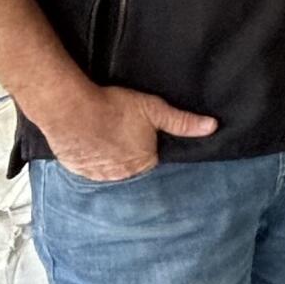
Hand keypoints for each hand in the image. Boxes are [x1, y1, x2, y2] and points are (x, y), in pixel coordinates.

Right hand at [40, 83, 217, 181]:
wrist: (71, 109)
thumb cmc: (114, 107)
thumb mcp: (154, 110)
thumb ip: (183, 122)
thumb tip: (213, 127)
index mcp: (144, 163)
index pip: (150, 157)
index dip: (145, 142)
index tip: (135, 130)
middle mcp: (124, 175)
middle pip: (130, 165)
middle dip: (126, 151)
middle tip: (117, 130)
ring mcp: (99, 175)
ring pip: (109, 168)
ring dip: (107, 157)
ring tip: (102, 135)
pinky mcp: (78, 171)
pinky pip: (88, 168)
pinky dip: (89, 158)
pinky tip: (87, 142)